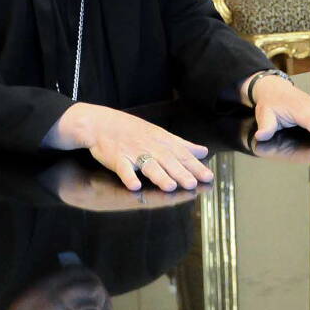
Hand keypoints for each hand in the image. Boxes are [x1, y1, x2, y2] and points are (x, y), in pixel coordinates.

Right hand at [46, 103, 212, 191]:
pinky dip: (128, 177)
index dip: (194, 166)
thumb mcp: (159, 134)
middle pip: (167, 160)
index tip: (208, 176)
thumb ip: (182, 145)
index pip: (181, 154)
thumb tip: (204, 151)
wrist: (100, 122)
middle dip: (180, 172)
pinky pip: (123, 168)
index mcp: (161, 141)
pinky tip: (134, 186)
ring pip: (147, 164)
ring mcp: (132, 152)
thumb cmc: (131, 130)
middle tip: (192, 184)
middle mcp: (149, 146)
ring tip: (170, 186)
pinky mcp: (116, 158)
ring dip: (159, 175)